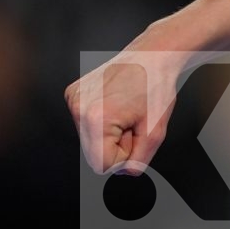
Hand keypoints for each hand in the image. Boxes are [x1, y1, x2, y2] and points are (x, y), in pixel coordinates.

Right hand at [63, 0, 229, 175]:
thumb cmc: (157, 88)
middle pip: (92, 153)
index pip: (102, 165)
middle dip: (115, 145)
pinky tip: (114, 103)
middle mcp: (78, 107)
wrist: (154, 55)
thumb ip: (139, 160)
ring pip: (88, 139)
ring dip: (109, 133)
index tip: (136, 136)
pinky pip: (84, 122)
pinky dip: (101, 120)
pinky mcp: (72, 93)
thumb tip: (124, 173)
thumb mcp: (156, 131)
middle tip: (132, 122)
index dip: (124, 157)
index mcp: (96, 118)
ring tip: (125, 111)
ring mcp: (72, 98)